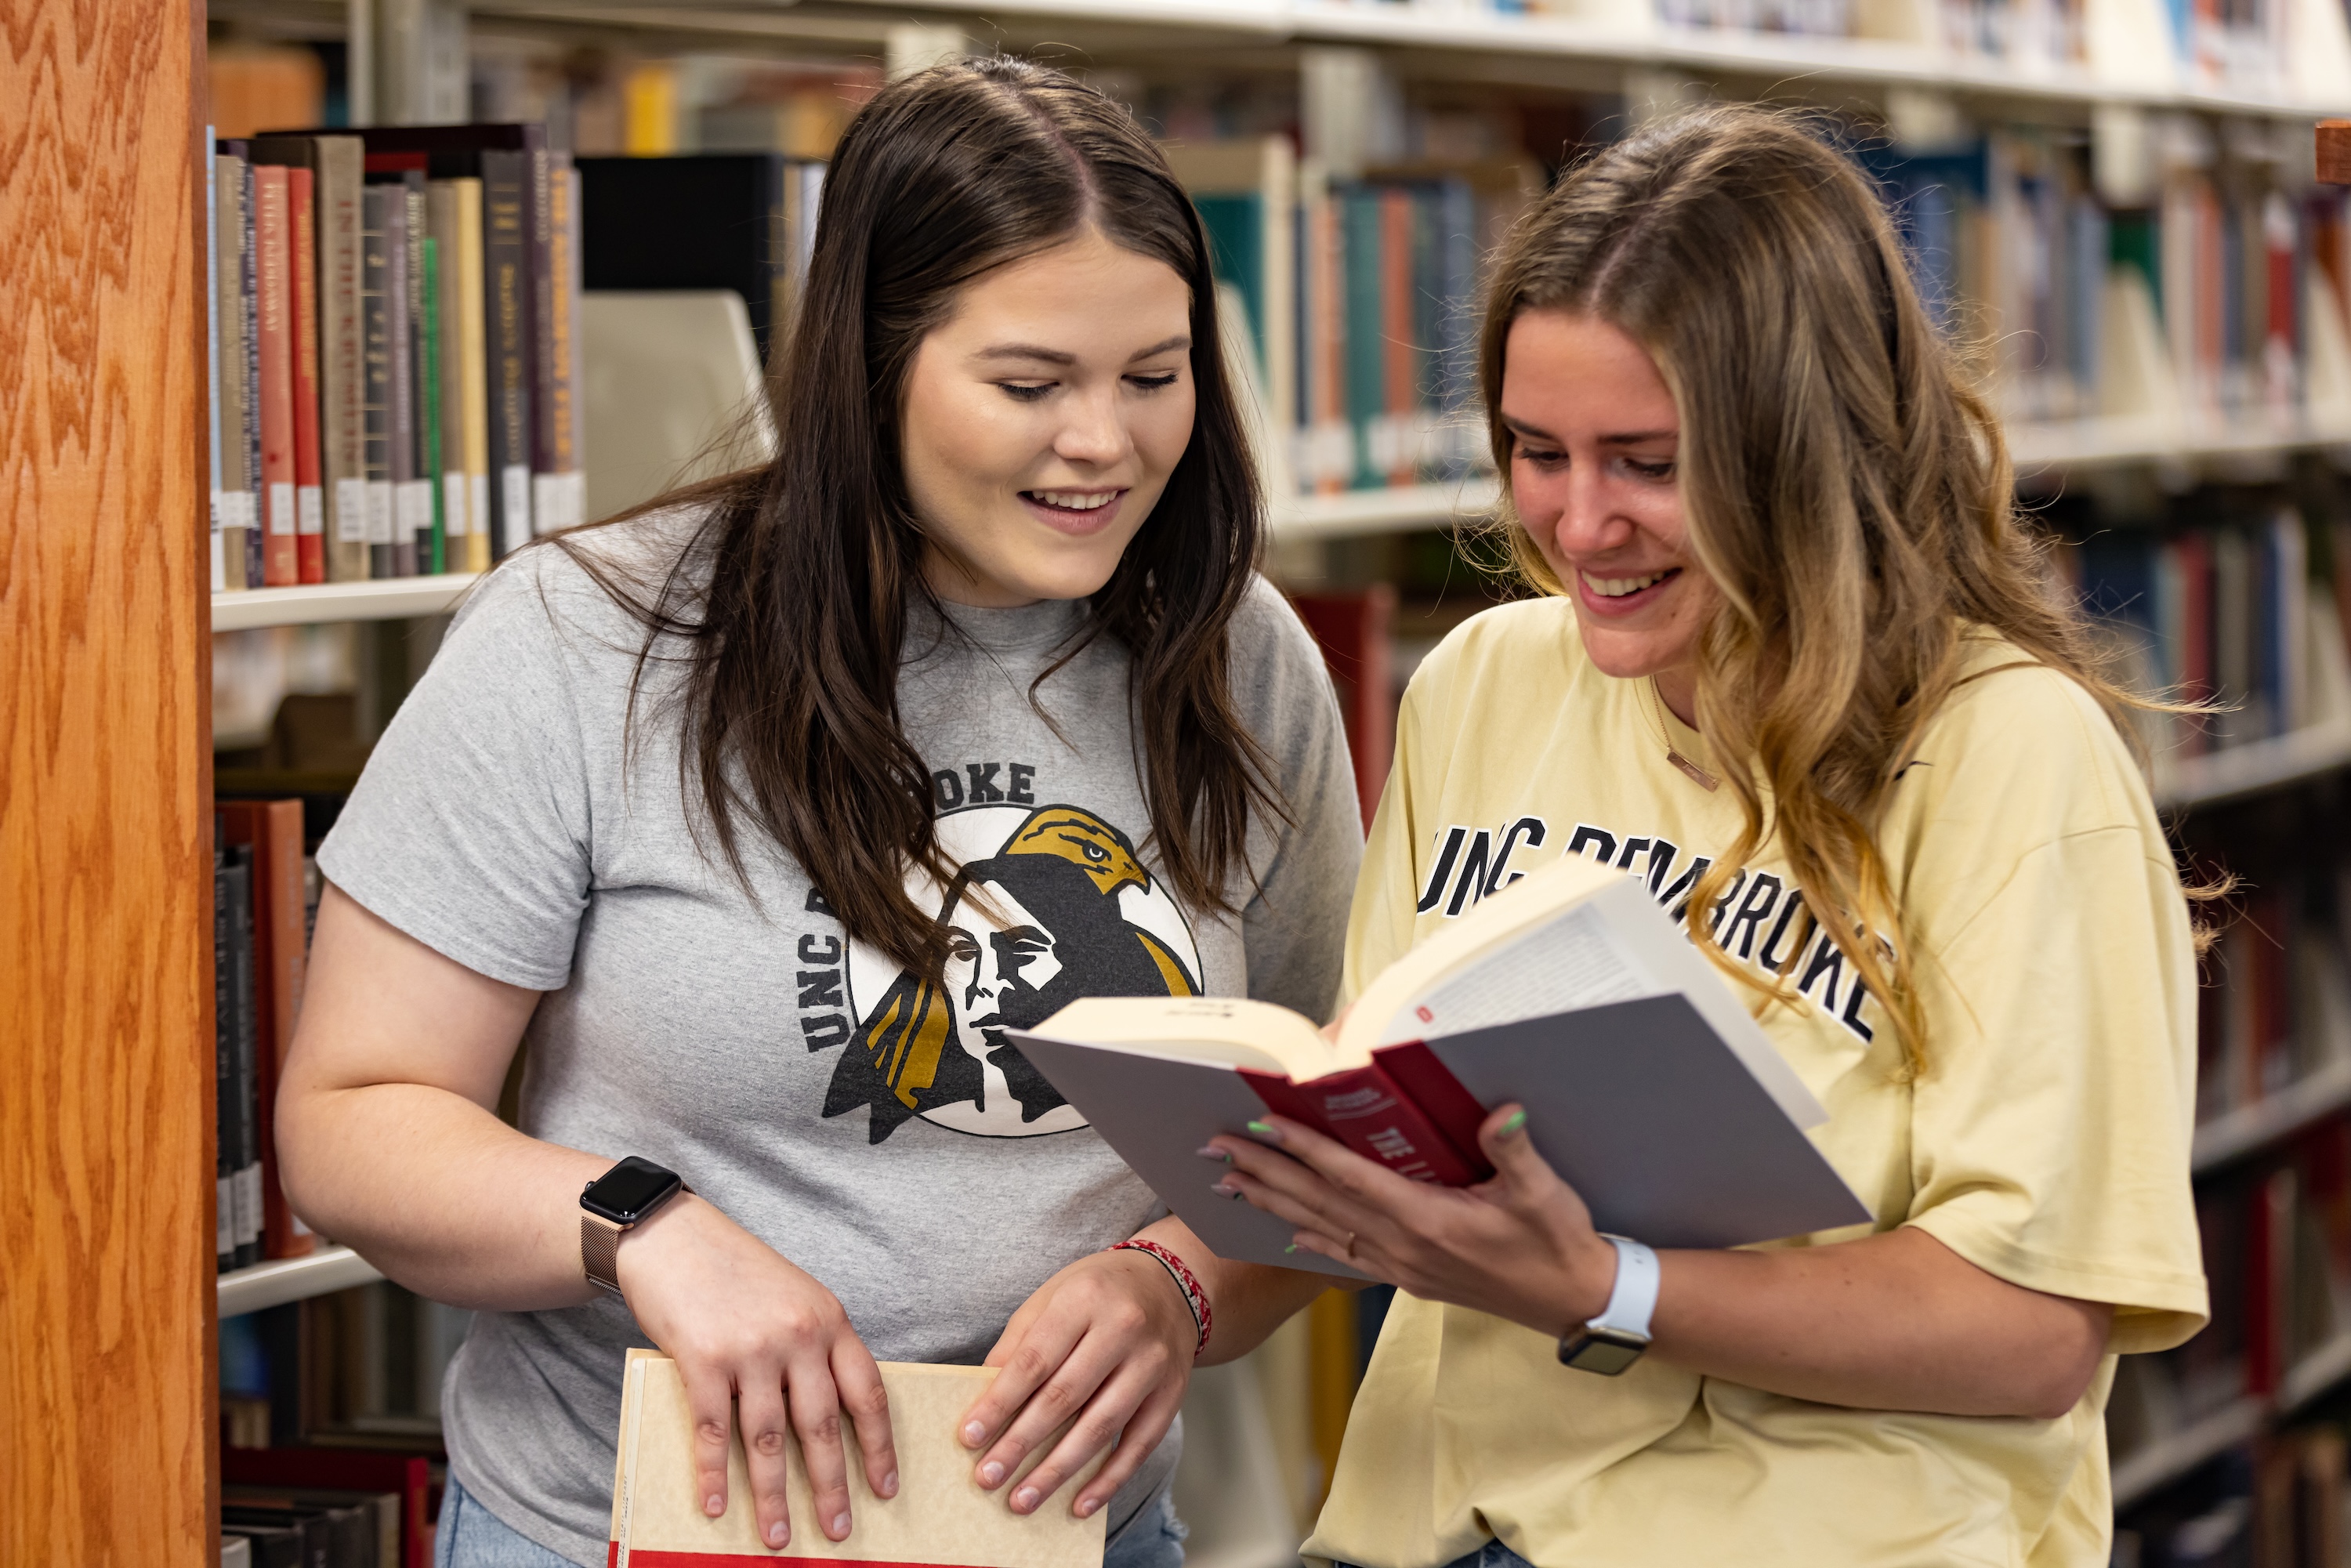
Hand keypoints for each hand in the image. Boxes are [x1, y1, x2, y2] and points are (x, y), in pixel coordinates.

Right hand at [616, 1196, 897, 1550]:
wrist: (673, 1235)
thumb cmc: (736, 1270)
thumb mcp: (796, 1297)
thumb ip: (816, 1347)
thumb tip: (829, 1416)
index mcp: (830, 1321)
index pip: (867, 1393)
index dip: (879, 1446)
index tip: (885, 1488)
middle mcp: (798, 1335)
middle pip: (822, 1426)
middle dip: (831, 1486)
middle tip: (839, 1532)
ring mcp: (751, 1348)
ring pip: (768, 1438)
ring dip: (774, 1496)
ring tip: (779, 1538)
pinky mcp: (703, 1359)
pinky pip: (714, 1430)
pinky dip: (715, 1474)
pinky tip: (718, 1505)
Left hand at [959, 1246, 1197, 1519]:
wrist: (1171, 1283)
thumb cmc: (1097, 1292)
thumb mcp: (1052, 1296)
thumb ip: (1019, 1343)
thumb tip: (983, 1397)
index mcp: (1084, 1298)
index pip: (1035, 1360)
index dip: (1000, 1402)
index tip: (969, 1437)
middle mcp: (1123, 1329)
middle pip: (1065, 1397)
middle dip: (1020, 1443)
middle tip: (987, 1477)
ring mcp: (1152, 1363)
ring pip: (1100, 1427)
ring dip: (1058, 1470)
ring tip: (1022, 1499)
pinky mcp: (1172, 1394)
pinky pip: (1140, 1445)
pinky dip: (1109, 1480)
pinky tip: (1079, 1504)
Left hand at [1210, 1105, 1620, 1336]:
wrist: (1573, 1301)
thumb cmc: (1557, 1243)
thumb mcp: (1544, 1193)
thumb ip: (1515, 1151)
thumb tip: (1500, 1113)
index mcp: (1426, 1219)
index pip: (1349, 1177)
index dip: (1303, 1149)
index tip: (1261, 1124)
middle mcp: (1402, 1245)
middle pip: (1319, 1202)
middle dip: (1265, 1172)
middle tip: (1216, 1147)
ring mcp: (1401, 1265)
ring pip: (1322, 1229)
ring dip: (1274, 1203)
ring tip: (1230, 1181)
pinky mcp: (1409, 1275)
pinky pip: (1345, 1254)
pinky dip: (1310, 1238)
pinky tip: (1285, 1230)